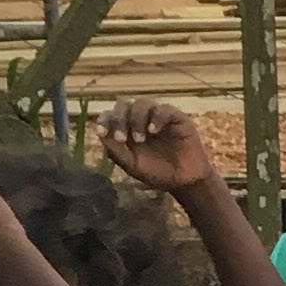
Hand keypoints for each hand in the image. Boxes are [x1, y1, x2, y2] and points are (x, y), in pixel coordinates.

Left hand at [99, 100, 217, 195]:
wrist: (185, 182)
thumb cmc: (158, 174)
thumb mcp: (133, 166)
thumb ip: (116, 152)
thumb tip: (100, 135)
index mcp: (128, 129)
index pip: (111, 115)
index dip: (104, 119)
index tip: (101, 131)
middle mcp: (142, 119)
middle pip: (124, 104)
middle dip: (119, 118)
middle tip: (121, 138)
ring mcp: (159, 117)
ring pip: (143, 103)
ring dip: (136, 119)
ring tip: (140, 139)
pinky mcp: (177, 118)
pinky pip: (165, 109)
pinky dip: (157, 117)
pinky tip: (154, 130)